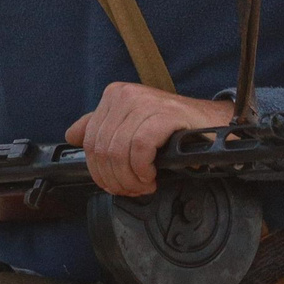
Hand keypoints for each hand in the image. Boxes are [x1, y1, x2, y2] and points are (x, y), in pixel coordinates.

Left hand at [65, 82, 232, 197]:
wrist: (210, 122)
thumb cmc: (171, 128)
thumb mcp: (131, 125)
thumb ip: (100, 128)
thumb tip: (72, 136)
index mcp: (114, 95)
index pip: (90, 142)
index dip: (99, 171)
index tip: (114, 185)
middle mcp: (126, 95)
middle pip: (103, 150)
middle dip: (115, 178)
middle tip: (131, 189)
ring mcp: (145, 102)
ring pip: (119, 151)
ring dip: (130, 178)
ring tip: (143, 184)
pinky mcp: (164, 114)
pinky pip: (140, 149)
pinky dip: (143, 169)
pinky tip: (152, 175)